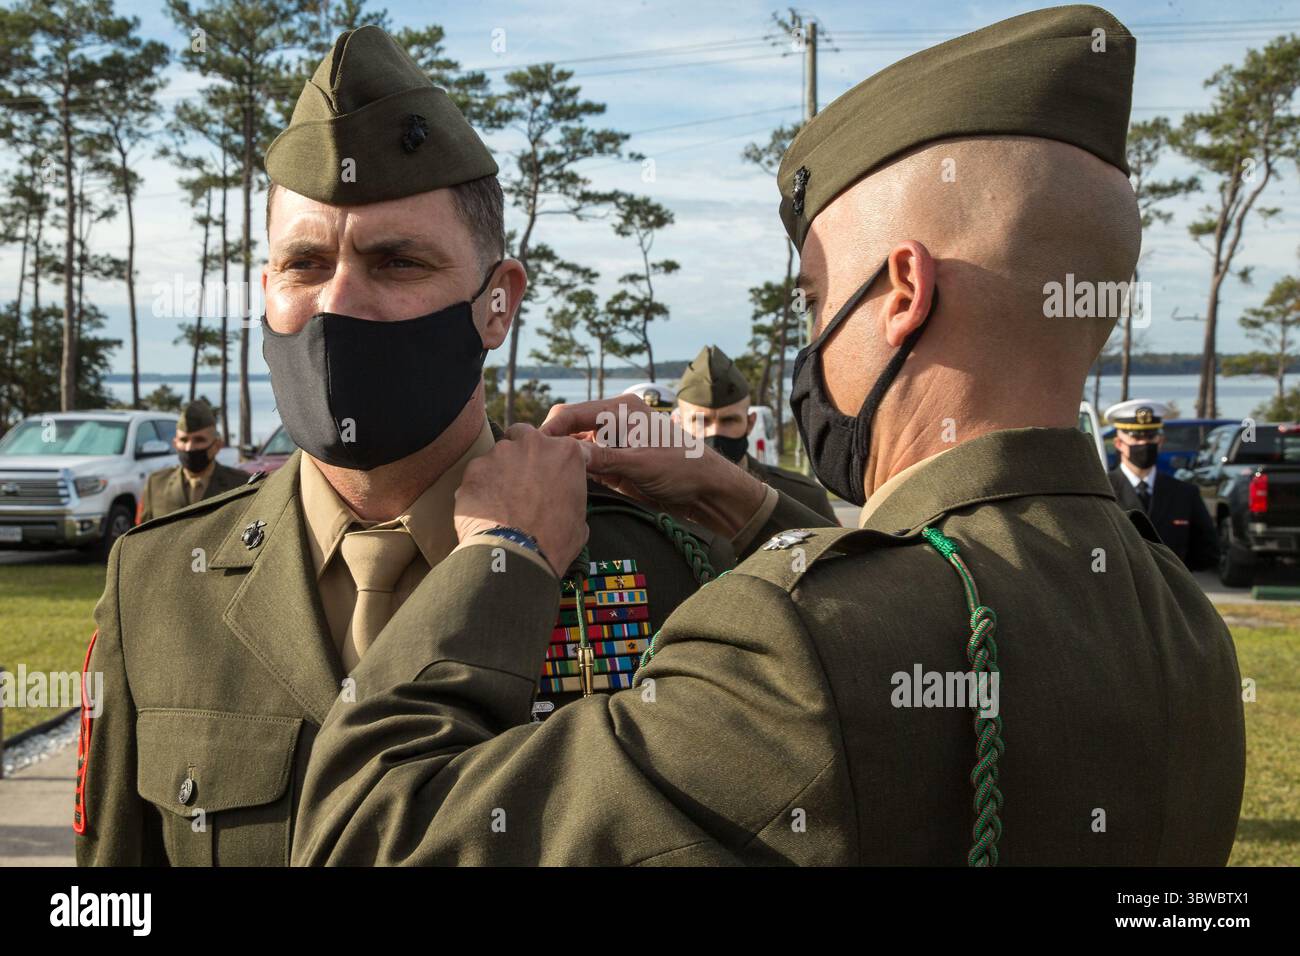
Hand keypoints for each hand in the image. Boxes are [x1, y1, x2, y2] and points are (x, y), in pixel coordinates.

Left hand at [454, 424, 588, 575]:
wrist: (517, 557)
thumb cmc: (554, 542)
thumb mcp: (579, 519)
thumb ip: (570, 497)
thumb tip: (563, 503)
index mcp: (566, 453)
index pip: (558, 445)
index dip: (551, 461)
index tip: (548, 475)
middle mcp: (534, 444)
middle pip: (523, 436)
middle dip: (521, 452)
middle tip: (521, 480)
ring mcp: (501, 453)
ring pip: (497, 453)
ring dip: (499, 470)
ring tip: (500, 500)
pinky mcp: (475, 468)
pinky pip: (477, 473)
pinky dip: (479, 486)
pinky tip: (484, 508)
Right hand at [540, 395, 768, 537]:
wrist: (708, 491)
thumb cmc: (683, 469)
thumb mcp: (641, 464)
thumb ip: (603, 459)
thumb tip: (566, 456)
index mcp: (621, 410)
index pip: (573, 414)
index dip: (550, 430)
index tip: (530, 449)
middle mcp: (614, 422)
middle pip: (570, 429)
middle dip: (553, 445)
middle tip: (534, 467)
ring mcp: (614, 444)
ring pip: (575, 449)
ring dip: (562, 461)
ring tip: (544, 478)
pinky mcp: (616, 465)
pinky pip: (587, 466)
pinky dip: (576, 474)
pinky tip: (565, 486)